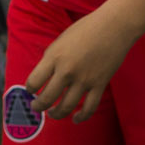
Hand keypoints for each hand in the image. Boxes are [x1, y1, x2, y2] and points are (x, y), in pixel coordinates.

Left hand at [27, 7, 137, 121]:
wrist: (114, 26)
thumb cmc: (86, 29)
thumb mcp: (61, 40)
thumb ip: (52, 59)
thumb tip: (43, 77)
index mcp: (54, 56)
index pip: (34, 81)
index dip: (30, 89)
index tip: (31, 90)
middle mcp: (67, 70)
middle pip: (47, 98)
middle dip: (38, 106)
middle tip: (36, 107)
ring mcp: (84, 79)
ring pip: (66, 107)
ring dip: (57, 114)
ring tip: (52, 113)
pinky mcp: (100, 84)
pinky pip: (89, 108)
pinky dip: (81, 117)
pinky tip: (75, 119)